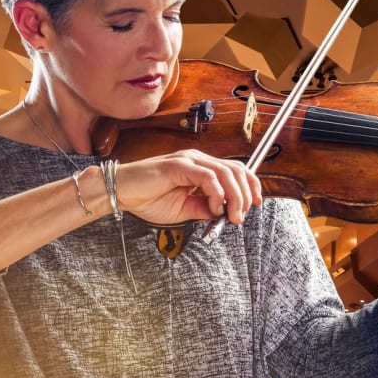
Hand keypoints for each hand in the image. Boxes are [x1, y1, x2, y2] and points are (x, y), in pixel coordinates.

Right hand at [113, 149, 262, 225]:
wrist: (120, 192)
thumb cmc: (148, 198)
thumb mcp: (185, 210)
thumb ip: (205, 209)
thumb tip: (225, 214)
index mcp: (201, 167)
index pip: (235, 170)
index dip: (251, 185)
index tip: (256, 204)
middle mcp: (198, 160)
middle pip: (236, 170)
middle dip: (245, 195)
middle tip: (240, 217)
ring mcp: (189, 160)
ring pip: (225, 173)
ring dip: (234, 197)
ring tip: (231, 216)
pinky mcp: (179, 165)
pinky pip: (207, 177)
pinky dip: (216, 194)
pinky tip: (214, 208)